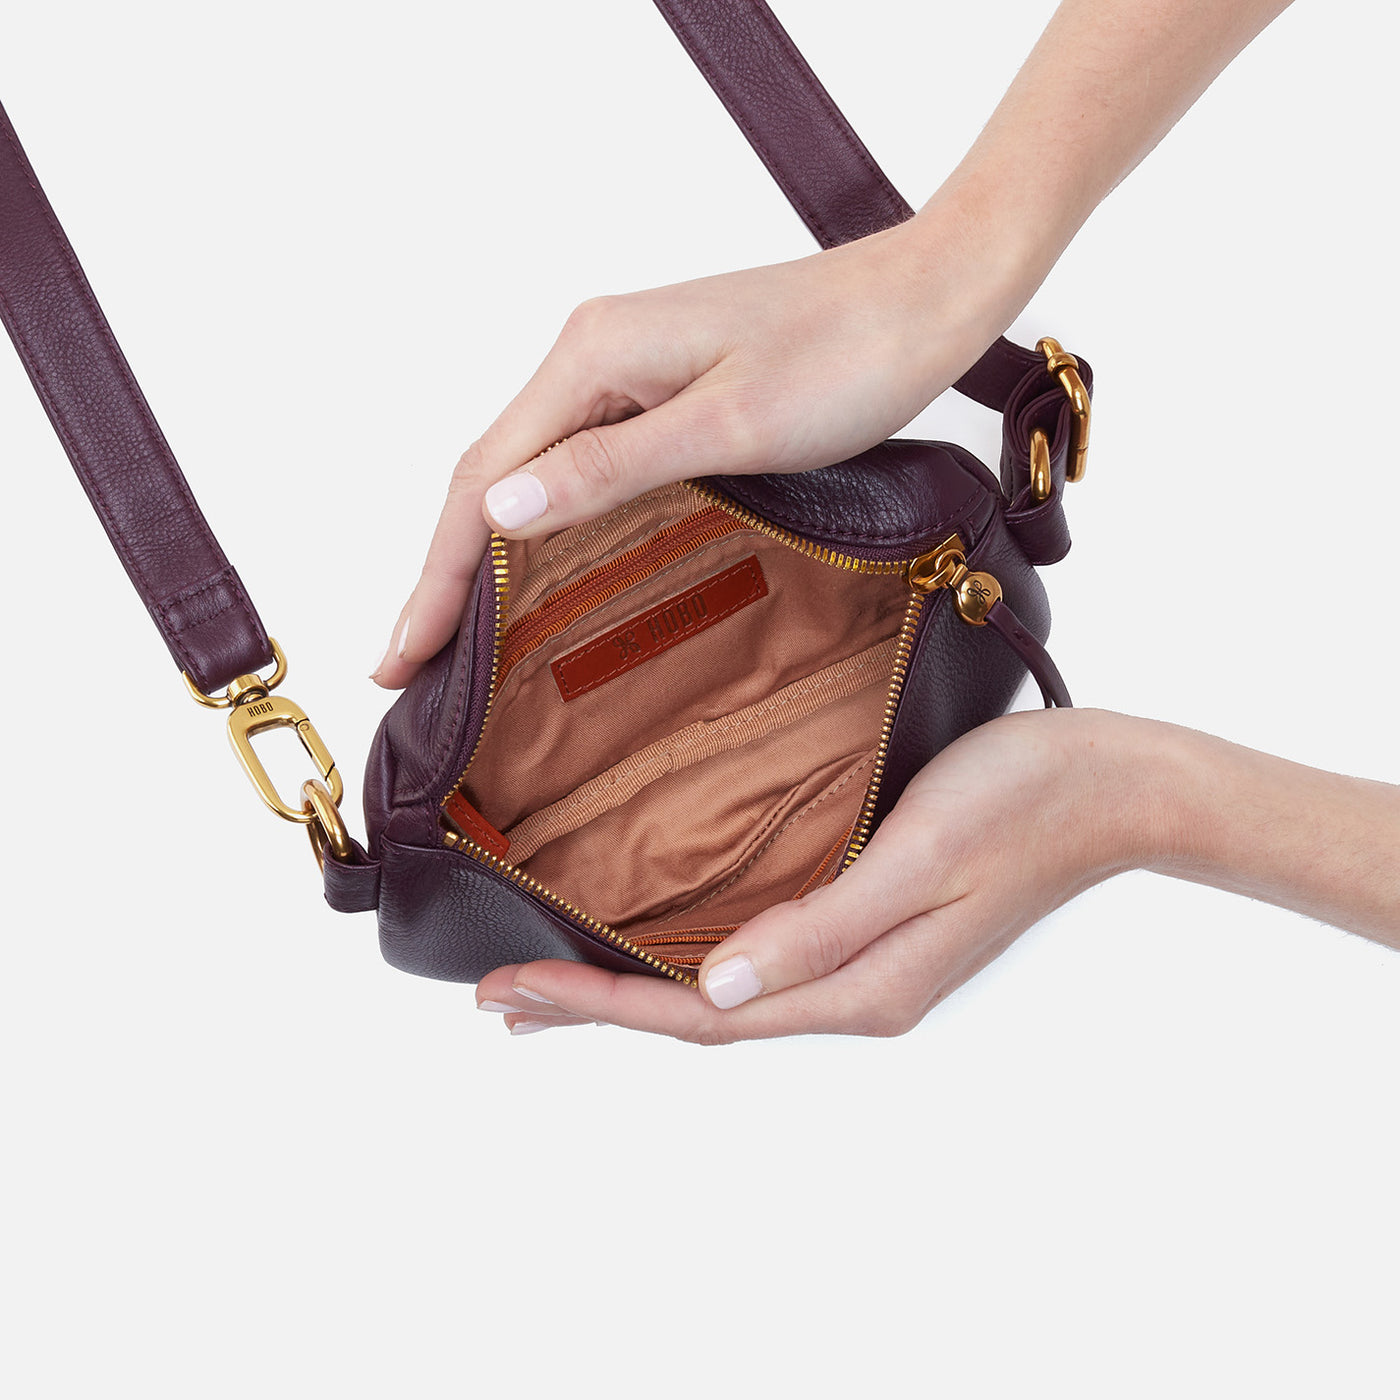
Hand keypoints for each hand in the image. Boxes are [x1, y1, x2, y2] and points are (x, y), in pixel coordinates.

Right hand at [371, 203, 1028, 688]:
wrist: (928, 299)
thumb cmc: (850, 357)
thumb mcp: (729, 425)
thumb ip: (610, 468)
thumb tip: (496, 513)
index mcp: (594, 355)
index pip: (481, 481)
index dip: (433, 575)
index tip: (400, 657)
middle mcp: (593, 353)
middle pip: (486, 475)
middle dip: (438, 572)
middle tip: (405, 666)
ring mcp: (624, 368)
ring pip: (525, 471)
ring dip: (476, 551)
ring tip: (446, 635)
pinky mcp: (659, 387)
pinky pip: (572, 463)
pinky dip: (534, 523)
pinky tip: (523, 566)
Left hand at [475, 709, 1146, 1040]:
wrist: (1117, 783)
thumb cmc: (1027, 804)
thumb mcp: (921, 859)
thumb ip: (820, 929)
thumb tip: (716, 985)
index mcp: (860, 987)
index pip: (702, 1016)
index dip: (600, 1005)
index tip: (511, 989)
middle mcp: (854, 988)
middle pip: (700, 1015)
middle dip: (596, 1008)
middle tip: (500, 999)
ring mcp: (866, 962)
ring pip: (723, 989)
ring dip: (635, 988)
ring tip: (557, 986)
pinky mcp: (872, 923)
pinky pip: (760, 956)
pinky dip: (690, 956)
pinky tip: (667, 941)